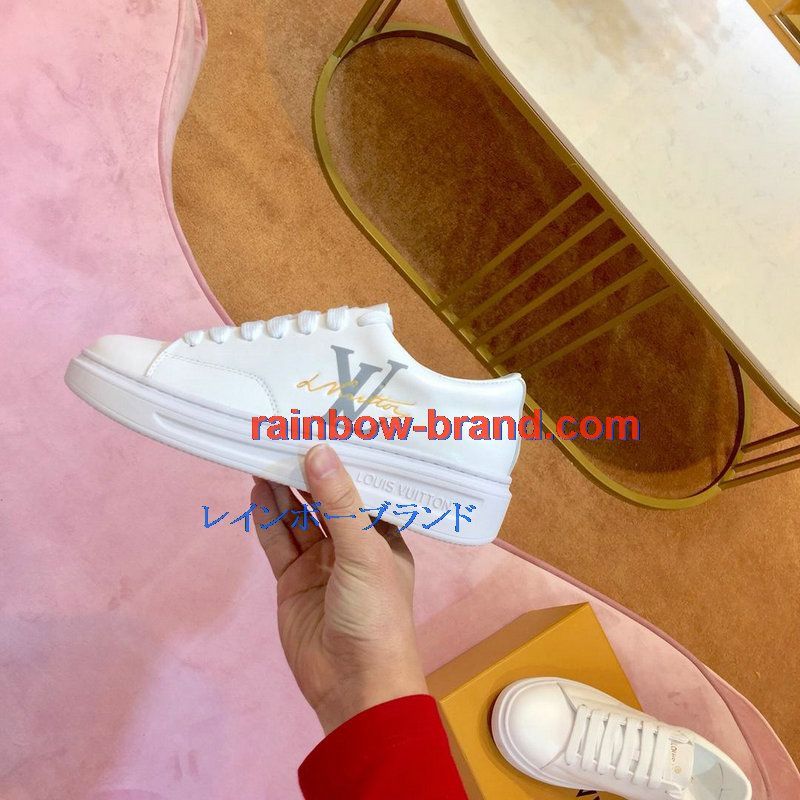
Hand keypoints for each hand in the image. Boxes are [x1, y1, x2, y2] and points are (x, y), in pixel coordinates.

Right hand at [252, 444, 427, 733]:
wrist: (353, 685)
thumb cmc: (375, 614)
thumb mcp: (363, 552)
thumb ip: (338, 503)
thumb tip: (318, 451)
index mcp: (382, 535)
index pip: (363, 488)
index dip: (346, 461)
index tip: (327, 428)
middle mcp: (351, 544)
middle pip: (325, 499)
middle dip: (307, 472)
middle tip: (285, 434)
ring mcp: (320, 562)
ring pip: (298, 518)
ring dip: (283, 490)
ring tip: (265, 452)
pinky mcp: (293, 581)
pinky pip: (278, 542)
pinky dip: (267, 518)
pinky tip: (257, 490)